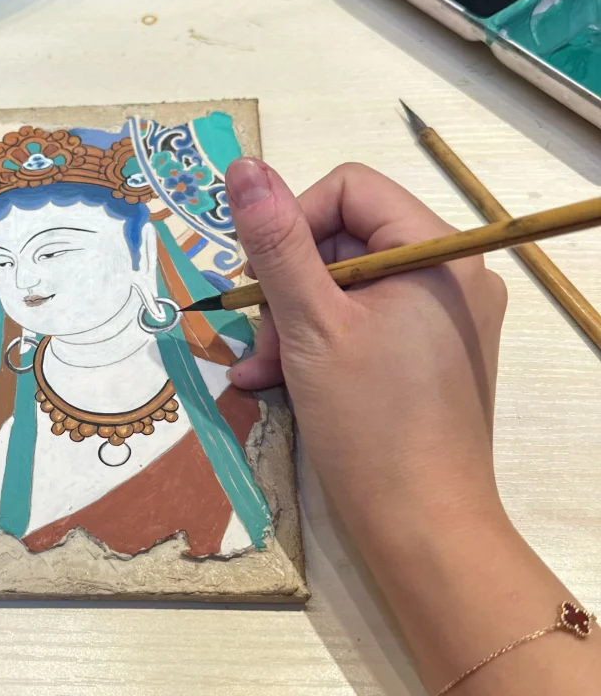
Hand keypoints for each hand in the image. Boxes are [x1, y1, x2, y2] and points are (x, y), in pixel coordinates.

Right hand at [225, 159, 507, 569]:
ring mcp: (443, 317)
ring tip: (263, 368)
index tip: (260, 278)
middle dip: (289, 285)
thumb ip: (276, 243)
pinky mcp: (429, 355)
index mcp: (438, 252)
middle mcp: (451, 274)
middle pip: (344, 237)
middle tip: (260, 336)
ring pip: (345, 285)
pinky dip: (317, 344)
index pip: (349, 190)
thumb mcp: (310, 325)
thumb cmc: (371, 424)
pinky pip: (363, 323)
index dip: (293, 223)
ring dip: (292, 321)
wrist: (422, 527)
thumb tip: (244, 168)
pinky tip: (275, 381)